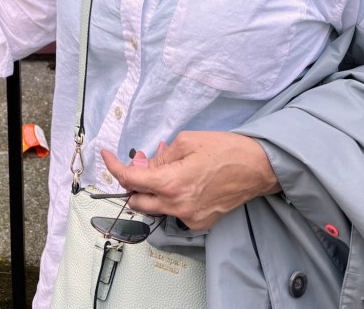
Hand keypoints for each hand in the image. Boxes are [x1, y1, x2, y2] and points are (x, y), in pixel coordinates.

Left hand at [101, 131, 280, 230]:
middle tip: (139, 162)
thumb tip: (143, 163)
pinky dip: (169, 197)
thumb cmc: (225, 149)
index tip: (106, 155)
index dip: (113, 167)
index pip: (130, 179)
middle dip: (131, 182)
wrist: (258, 168)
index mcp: (172, 182)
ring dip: (150, 190)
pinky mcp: (200, 222)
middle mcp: (177, 205)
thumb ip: (160, 155)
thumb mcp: (187, 141)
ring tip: (162, 167)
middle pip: (137, 200)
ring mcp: (189, 217)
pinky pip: (174, 211)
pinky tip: (179, 179)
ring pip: (155, 208)